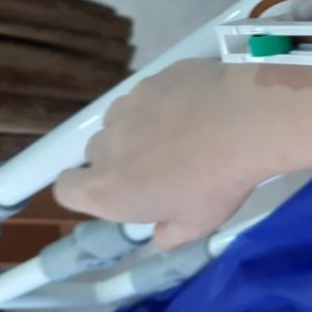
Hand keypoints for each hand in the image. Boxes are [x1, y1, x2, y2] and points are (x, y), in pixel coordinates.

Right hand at [54, 59, 268, 248]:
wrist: (246, 123)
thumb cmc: (217, 183)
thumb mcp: (197, 225)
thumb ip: (170, 234)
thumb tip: (161, 234)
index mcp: (106, 189)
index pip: (66, 189)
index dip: (86, 190)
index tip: (118, 190)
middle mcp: (106, 144)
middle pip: (98, 152)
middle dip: (122, 159)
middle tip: (163, 164)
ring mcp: (128, 104)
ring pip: (124, 119)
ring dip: (142, 127)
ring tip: (185, 131)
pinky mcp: (153, 77)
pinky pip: (151, 93)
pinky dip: (167, 101)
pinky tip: (199, 107)